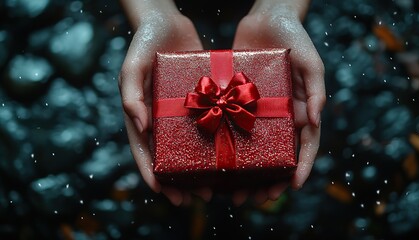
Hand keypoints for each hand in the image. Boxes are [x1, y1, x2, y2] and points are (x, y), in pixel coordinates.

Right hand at [118, 0, 210, 205]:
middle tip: (200, 197)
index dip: (153, 175)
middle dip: (183, 180)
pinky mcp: (202, 100)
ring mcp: (183, 111)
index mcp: (142, 116)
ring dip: (203, 167)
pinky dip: (217, 141)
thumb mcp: (131, 68)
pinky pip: (209, 124)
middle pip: (171, 156)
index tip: (166, 193)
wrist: (166, 22)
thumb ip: (131, 97)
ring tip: (218, 186)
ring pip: (192, 146)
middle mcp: (162, 119)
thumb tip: (142, 129)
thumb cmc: (143, 44)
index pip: (145, 152)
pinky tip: (232, 153)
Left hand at [232, 0, 325, 204]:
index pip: (304, 145)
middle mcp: (279, 116)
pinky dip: (225, 147)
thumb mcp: (310, 62)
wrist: (266, 17)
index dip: (301, 167)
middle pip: (276, 155)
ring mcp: (257, 110)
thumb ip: (316, 90)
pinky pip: (231, 127)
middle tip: (257, 199)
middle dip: (269, 179)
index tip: (293, 185)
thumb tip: (317, 121)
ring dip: (245, 173)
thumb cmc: (295, 38)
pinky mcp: (236, 101)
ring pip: (252, 148)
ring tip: (233, 193)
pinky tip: (214, 162)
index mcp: (300, 110)